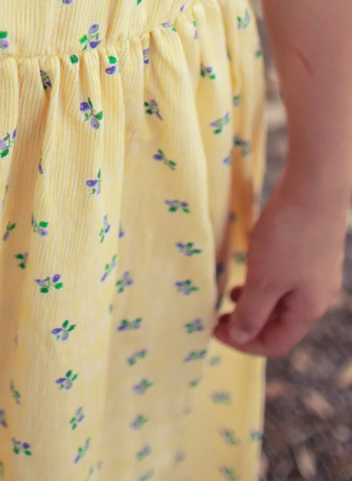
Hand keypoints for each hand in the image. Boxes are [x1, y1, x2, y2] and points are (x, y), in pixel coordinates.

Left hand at [212, 168, 347, 356]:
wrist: (315, 187)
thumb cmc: (289, 236)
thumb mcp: (263, 279)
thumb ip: (251, 311)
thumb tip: (240, 336)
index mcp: (308, 310)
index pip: (275, 344)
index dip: (243, 344)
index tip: (214, 329)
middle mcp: (317, 296)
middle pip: (279, 324)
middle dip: (247, 323)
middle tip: (217, 315)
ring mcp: (317, 274)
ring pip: (281, 300)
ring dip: (254, 302)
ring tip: (228, 294)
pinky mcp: (311, 252)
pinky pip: (285, 279)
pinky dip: (264, 282)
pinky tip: (248, 268)